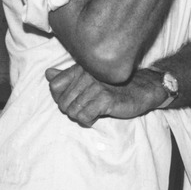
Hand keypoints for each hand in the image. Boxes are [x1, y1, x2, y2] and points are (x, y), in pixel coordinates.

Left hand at [45, 64, 165, 126]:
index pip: (54, 86)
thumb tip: (48, 74)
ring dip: (80, 118)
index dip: (60, 98)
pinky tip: (96, 118)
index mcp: (81, 68)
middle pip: (62, 103)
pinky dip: (88, 121)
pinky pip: (84, 117)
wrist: (142, 90)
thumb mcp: (91, 79)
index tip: (74, 101)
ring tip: (92, 114)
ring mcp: (96, 86)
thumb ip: (68, 76)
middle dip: (72, 111)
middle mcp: (86, 74)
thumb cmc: (115, 85)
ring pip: (72, 111)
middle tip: (86, 110)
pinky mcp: (105, 98)